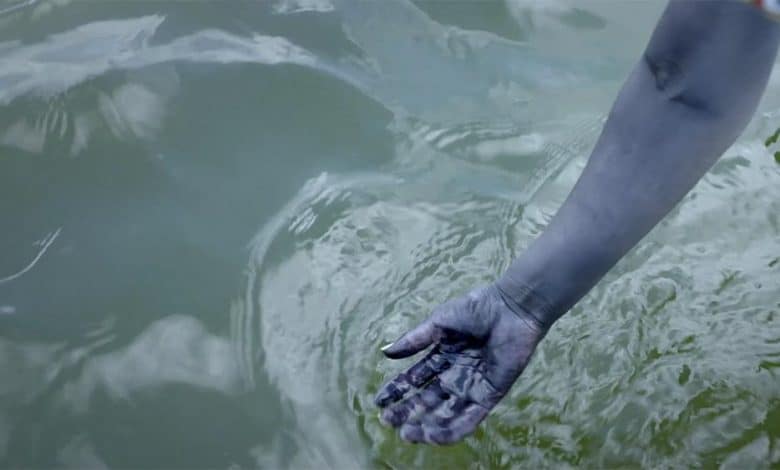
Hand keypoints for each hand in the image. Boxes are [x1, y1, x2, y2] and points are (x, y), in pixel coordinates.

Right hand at [374, 284, 546, 444]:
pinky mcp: (490, 394)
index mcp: (442, 355)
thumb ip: (414, 340)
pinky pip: (470, 418)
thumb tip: (385, 353)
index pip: (415, 378)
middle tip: (388, 421)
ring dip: (426, 425)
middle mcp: (455, 374)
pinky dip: (452, 429)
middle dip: (407, 412)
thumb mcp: (439, 323)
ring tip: (408, 433)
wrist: (511, 308)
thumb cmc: (477, 308)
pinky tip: (433, 435)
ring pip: (446, 413)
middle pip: (427, 400)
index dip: (397, 391)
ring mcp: (472, 386)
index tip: (378, 402)